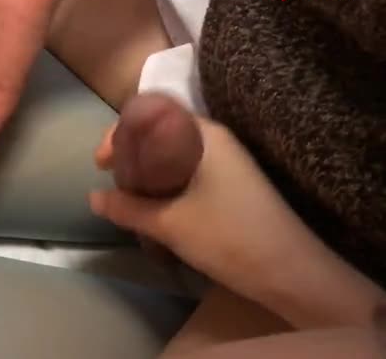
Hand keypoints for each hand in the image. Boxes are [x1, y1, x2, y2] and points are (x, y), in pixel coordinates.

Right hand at [92, 118, 385, 327]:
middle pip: (163, 134)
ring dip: (148, 171)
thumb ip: (128, 208)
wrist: (290, 271)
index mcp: (204, 135)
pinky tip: (154, 205)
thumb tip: (94, 197)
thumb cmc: (227, 236)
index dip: (120, 133)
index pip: (153, 114)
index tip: (100, 162)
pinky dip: (166, 183)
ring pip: (176, 156)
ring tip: (127, 195)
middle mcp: (217, 140)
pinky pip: (189, 172)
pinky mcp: (233, 185)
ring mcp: (229, 163)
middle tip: (110, 179)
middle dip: (131, 154)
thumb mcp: (169, 223)